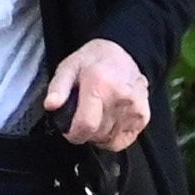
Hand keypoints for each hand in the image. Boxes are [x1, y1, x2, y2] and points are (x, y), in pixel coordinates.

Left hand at [43, 37, 151, 152]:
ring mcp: (135, 108)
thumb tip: (51, 105)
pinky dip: (112, 138)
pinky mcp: (143, 116)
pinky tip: (107, 123)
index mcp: (100, 84)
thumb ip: (58, 87)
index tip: (68, 131)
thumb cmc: (92, 62)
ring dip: (98, 135)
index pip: (86, 125)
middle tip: (82, 117)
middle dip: (85, 133)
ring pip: (110, 140)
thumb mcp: (68, 68)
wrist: (121, 54)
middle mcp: (121, 97)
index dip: (73, 134)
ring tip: (95, 117)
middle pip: (97, 134)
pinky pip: (123, 141)